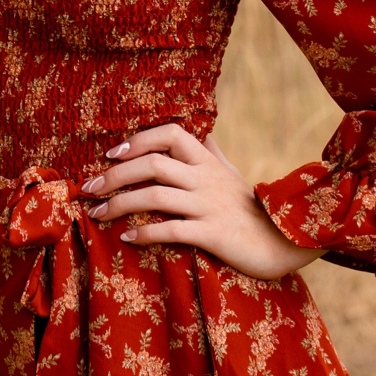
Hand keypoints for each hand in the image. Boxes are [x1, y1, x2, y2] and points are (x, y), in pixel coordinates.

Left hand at [82, 123, 323, 280]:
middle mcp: (206, 179)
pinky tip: (127, 238)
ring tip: (98, 214)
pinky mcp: (212, 234)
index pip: (170, 134)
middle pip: (152, 164)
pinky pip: (171, 230)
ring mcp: (209, 206)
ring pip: (155, 196)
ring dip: (120, 204)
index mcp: (209, 161)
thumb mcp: (236, 176)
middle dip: (115, 174)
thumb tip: (206, 134)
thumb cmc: (256, 210)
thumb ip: (216, 155)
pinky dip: (145, 233)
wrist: (287, 242)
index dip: (138, 140)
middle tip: (89, 188)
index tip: (111, 154)